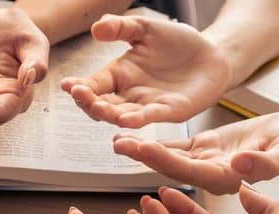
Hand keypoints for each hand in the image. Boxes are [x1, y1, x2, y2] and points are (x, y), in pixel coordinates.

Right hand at [60, 15, 232, 127]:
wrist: (212, 54)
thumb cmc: (178, 42)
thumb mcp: (146, 29)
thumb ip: (121, 28)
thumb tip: (96, 28)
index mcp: (119, 74)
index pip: (93, 84)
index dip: (79, 87)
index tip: (67, 85)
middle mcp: (129, 93)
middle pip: (101, 104)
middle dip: (89, 102)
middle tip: (81, 96)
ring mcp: (147, 105)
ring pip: (121, 115)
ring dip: (108, 114)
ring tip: (99, 108)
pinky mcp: (168, 112)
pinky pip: (149, 118)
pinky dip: (137, 120)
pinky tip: (126, 119)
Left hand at [114, 112, 278, 193]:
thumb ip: (266, 164)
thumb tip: (241, 167)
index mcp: (229, 180)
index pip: (193, 173)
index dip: (169, 162)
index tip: (146, 148)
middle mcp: (212, 177)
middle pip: (174, 169)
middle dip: (147, 158)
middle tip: (121, 144)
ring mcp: (205, 165)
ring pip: (170, 159)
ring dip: (145, 150)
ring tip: (119, 139)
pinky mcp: (202, 152)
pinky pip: (175, 148)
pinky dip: (156, 141)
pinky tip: (134, 134)